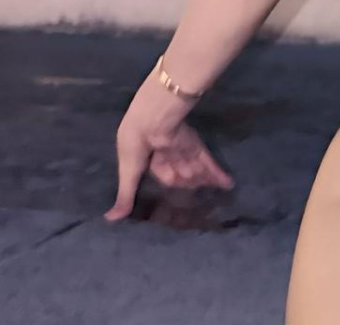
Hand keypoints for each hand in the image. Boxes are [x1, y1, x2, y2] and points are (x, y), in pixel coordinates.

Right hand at [105, 81, 233, 221]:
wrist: (152, 120)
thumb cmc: (135, 144)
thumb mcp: (128, 171)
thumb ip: (126, 195)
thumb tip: (110, 219)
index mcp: (149, 156)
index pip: (163, 174)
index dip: (171, 182)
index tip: (178, 195)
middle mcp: (168, 152)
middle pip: (181, 173)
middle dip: (190, 183)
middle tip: (202, 200)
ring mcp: (184, 149)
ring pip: (195, 169)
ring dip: (205, 180)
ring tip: (220, 194)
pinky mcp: (196, 146)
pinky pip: (208, 162)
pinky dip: (218, 173)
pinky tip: (228, 184)